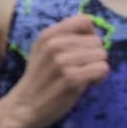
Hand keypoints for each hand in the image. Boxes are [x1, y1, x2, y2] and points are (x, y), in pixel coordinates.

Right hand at [10, 13, 109, 127]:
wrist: (24, 106)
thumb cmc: (40, 78)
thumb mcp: (43, 50)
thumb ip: (64, 37)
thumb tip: (93, 32)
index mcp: (48, 34)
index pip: (84, 21)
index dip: (89, 36)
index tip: (82, 50)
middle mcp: (54, 45)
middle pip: (97, 41)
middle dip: (93, 56)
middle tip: (79, 69)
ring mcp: (62, 61)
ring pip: (101, 55)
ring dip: (96, 68)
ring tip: (80, 77)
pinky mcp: (71, 79)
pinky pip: (102, 69)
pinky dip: (98, 78)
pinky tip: (85, 84)